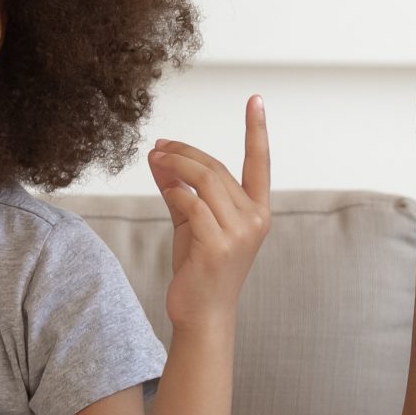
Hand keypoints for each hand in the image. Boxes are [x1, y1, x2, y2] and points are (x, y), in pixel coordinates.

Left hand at [148, 96, 271, 330]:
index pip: (260, 162)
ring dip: (176, 164)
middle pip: (217, 168)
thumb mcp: (190, 222)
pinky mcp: (218, 245)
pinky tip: (165, 189)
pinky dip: (175, 191)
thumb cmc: (199, 268)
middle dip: (185, 152)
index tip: (255, 100)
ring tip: (155, 158)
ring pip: (205, 180)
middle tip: (159, 146)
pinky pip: (192, 204)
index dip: (257, 130)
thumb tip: (159, 155)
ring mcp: (239, 233)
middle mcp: (255, 219)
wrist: (201, 314)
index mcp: (257, 211)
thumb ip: (178, 188)